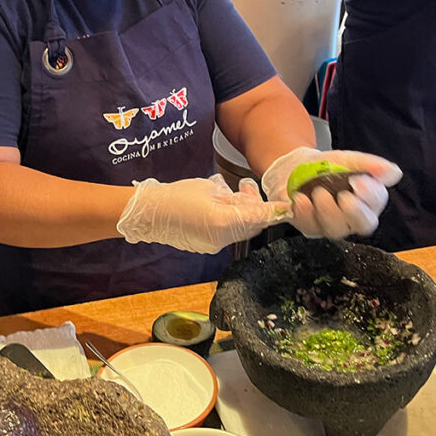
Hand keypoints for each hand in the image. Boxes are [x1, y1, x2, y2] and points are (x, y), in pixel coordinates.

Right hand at [117, 174, 289, 254]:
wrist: (148, 214)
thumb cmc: (176, 196)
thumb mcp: (209, 189)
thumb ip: (235, 198)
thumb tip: (252, 201)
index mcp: (222, 221)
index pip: (258, 218)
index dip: (274, 212)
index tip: (288, 206)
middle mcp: (221, 239)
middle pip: (252, 227)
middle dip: (258, 210)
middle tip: (251, 190)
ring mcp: (214, 245)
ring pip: (241, 231)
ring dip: (244, 214)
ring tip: (237, 193)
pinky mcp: (207, 246)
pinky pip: (228, 234)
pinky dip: (233, 221)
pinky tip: (225, 206)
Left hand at [260, 147, 401, 238]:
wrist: (292, 168)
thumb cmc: (325, 166)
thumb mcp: (345, 159)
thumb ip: (368, 165)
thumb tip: (395, 172)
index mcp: (366, 199)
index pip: (377, 203)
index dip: (371, 195)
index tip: (358, 181)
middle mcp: (352, 217)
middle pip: (364, 224)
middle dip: (355, 212)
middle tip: (343, 196)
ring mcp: (331, 224)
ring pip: (336, 229)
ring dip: (327, 210)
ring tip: (317, 192)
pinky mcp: (310, 227)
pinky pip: (310, 226)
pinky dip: (304, 212)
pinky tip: (300, 198)